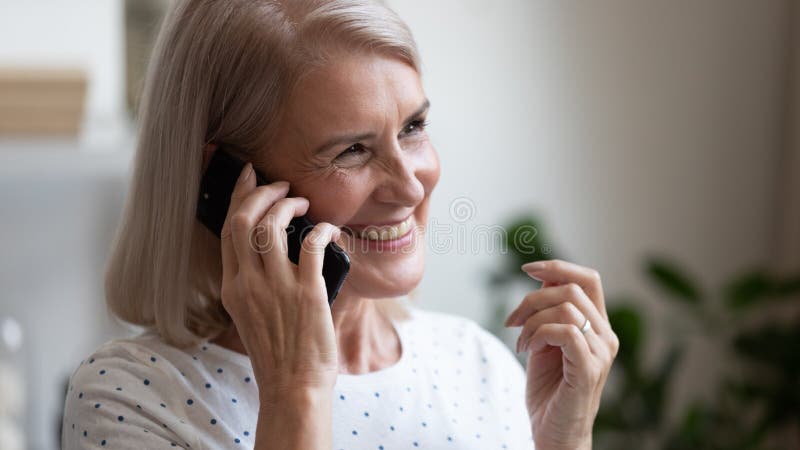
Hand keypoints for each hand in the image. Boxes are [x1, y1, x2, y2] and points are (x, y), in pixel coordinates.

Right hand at [218, 158, 340, 399]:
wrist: (292, 388)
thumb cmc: (278, 354)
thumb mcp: (251, 315)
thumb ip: (254, 283)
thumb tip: (274, 249)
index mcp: (233, 288)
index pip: (228, 230)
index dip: (238, 197)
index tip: (248, 177)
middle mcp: (249, 284)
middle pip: (244, 220)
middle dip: (261, 192)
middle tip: (281, 184)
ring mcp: (276, 288)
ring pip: (270, 227)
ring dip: (287, 205)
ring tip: (302, 202)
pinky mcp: (307, 294)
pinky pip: (311, 245)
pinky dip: (320, 229)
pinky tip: (327, 228)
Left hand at [504, 259, 618, 449]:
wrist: (554, 433)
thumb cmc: (548, 391)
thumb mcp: (544, 341)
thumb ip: (548, 312)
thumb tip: (542, 277)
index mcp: (598, 326)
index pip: (588, 279)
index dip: (558, 266)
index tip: (527, 269)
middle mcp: (606, 336)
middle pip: (572, 288)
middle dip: (532, 298)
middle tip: (512, 322)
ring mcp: (601, 353)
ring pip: (567, 308)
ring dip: (532, 321)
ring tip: (521, 343)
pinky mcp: (589, 369)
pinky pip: (565, 331)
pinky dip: (539, 334)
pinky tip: (527, 350)